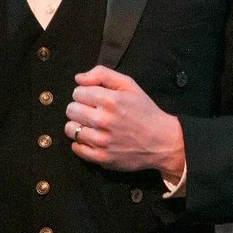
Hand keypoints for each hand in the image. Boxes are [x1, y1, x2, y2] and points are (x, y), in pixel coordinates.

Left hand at [64, 65, 184, 182]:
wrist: (162, 141)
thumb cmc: (145, 111)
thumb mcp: (130, 86)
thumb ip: (103, 74)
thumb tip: (78, 78)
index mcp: (110, 100)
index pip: (78, 92)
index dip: (86, 93)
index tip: (96, 98)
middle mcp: (103, 120)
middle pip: (71, 109)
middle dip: (80, 108)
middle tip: (94, 112)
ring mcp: (100, 141)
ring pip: (70, 129)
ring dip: (79, 125)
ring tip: (94, 125)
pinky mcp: (100, 157)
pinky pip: (75, 147)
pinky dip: (82, 143)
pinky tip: (95, 138)